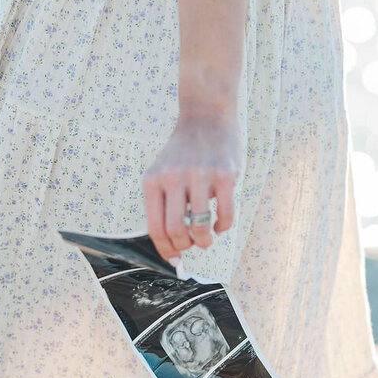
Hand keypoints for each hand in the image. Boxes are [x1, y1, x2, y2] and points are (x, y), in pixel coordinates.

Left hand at [142, 113, 240, 260]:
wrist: (206, 116)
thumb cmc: (182, 152)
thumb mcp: (161, 171)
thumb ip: (161, 202)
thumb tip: (169, 242)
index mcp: (153, 180)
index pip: (155, 227)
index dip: (165, 249)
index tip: (174, 260)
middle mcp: (174, 178)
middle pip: (176, 230)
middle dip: (185, 247)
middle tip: (192, 247)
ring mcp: (200, 176)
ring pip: (200, 225)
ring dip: (204, 241)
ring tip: (206, 239)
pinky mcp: (225, 175)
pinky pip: (224, 213)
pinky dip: (223, 226)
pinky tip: (220, 225)